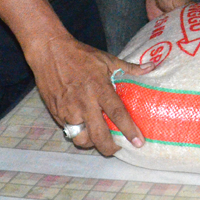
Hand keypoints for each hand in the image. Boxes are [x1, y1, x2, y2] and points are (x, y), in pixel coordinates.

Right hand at [28, 34, 150, 156]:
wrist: (50, 52)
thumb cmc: (80, 55)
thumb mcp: (107, 59)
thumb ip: (129, 68)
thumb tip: (150, 68)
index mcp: (99, 89)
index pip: (117, 114)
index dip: (129, 130)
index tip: (138, 142)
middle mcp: (84, 103)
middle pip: (99, 136)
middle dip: (110, 148)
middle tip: (119, 147)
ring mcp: (68, 110)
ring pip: (82, 139)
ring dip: (92, 143)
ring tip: (100, 138)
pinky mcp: (56, 113)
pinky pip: (69, 131)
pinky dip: (79, 133)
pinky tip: (85, 128)